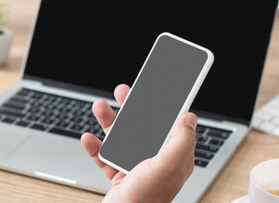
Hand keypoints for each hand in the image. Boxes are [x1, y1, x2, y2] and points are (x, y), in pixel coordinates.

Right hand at [81, 84, 197, 202]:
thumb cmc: (146, 199)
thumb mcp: (167, 167)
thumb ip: (180, 141)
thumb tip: (189, 117)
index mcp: (173, 157)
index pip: (171, 125)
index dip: (164, 105)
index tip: (158, 88)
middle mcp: (156, 160)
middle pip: (143, 126)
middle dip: (131, 108)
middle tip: (123, 92)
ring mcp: (136, 167)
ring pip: (121, 137)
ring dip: (109, 122)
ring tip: (100, 108)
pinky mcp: (119, 175)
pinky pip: (105, 155)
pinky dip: (95, 146)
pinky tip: (89, 138)